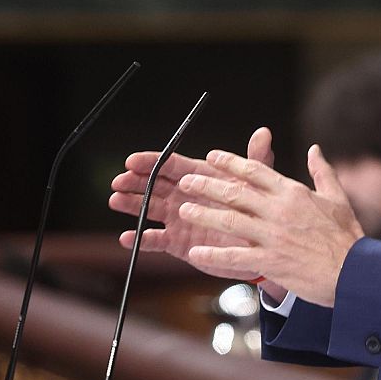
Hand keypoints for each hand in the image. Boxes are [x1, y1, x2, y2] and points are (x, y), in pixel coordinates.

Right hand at [108, 127, 275, 280]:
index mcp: (198, 177)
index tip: (132, 161)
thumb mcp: (256, 183)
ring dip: (132, 205)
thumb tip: (263, 133)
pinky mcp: (178, 242)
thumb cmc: (256, 209)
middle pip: (153, 185)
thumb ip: (255, 159)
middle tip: (120, 181)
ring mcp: (178, 218)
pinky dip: (140, 239)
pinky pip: (155, 240)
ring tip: (116, 200)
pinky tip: (128, 237)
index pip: (169, 165)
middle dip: (135, 181)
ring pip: (148, 209)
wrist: (259, 246)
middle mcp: (184, 196)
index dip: (150, 162)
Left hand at [174, 143, 364, 306]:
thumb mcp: (338, 197)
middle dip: (207, 184)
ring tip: (183, 210)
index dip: (231, 162)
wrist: (354, 272)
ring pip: (230, 220)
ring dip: (204, 214)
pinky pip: (235, 256)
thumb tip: (314, 149)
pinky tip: (194, 254)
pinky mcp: (271, 260)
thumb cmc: (347, 237)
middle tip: (187, 181)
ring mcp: (273, 236)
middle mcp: (279, 210)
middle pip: (236, 193)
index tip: (212, 156)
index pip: (256, 171)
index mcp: (293, 193)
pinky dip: (213, 254)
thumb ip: (322, 171)